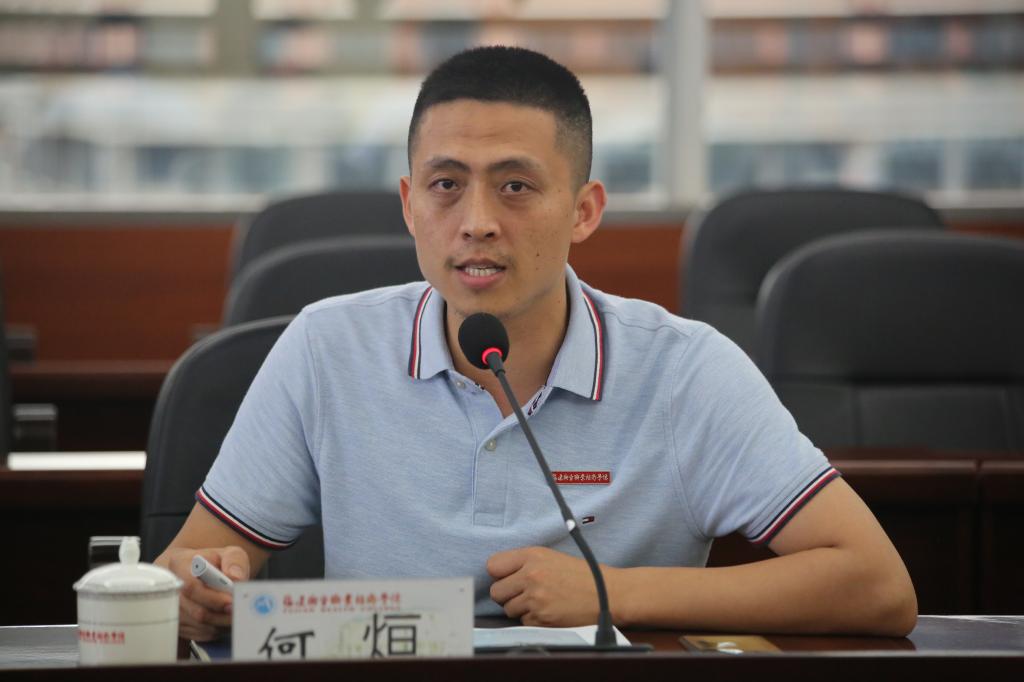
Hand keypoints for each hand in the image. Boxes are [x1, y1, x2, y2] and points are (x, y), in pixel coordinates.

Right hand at [156, 546, 249, 640]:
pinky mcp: (179, 624)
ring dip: (221, 622)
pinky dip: (217, 628)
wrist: (200, 571)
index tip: (231, 601)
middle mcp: (172, 589)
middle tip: (239, 611)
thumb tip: (236, 578)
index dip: (212, 597)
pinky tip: (225, 618)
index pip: (190, 586)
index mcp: (180, 565)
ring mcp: (173, 609)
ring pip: (199, 625)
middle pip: (196, 611)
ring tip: (236, 613)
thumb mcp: (229, 553)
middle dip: (221, 614)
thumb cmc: (215, 562)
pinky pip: (200, 633)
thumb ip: (234, 561)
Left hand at [487, 546, 612, 626]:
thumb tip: (500, 575)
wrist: (608, 593)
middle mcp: (531, 575)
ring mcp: (536, 598)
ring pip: (509, 610)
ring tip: (541, 602)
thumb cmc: (582, 575)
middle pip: (496, 591)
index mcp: (532, 555)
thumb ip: (526, 563)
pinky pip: (524, 622)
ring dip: (521, 609)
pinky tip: (550, 612)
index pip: (493, 565)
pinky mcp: (542, 618)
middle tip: (524, 595)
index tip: (508, 579)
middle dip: (507, 596)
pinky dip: (534, 620)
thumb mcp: (552, 557)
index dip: (500, 575)